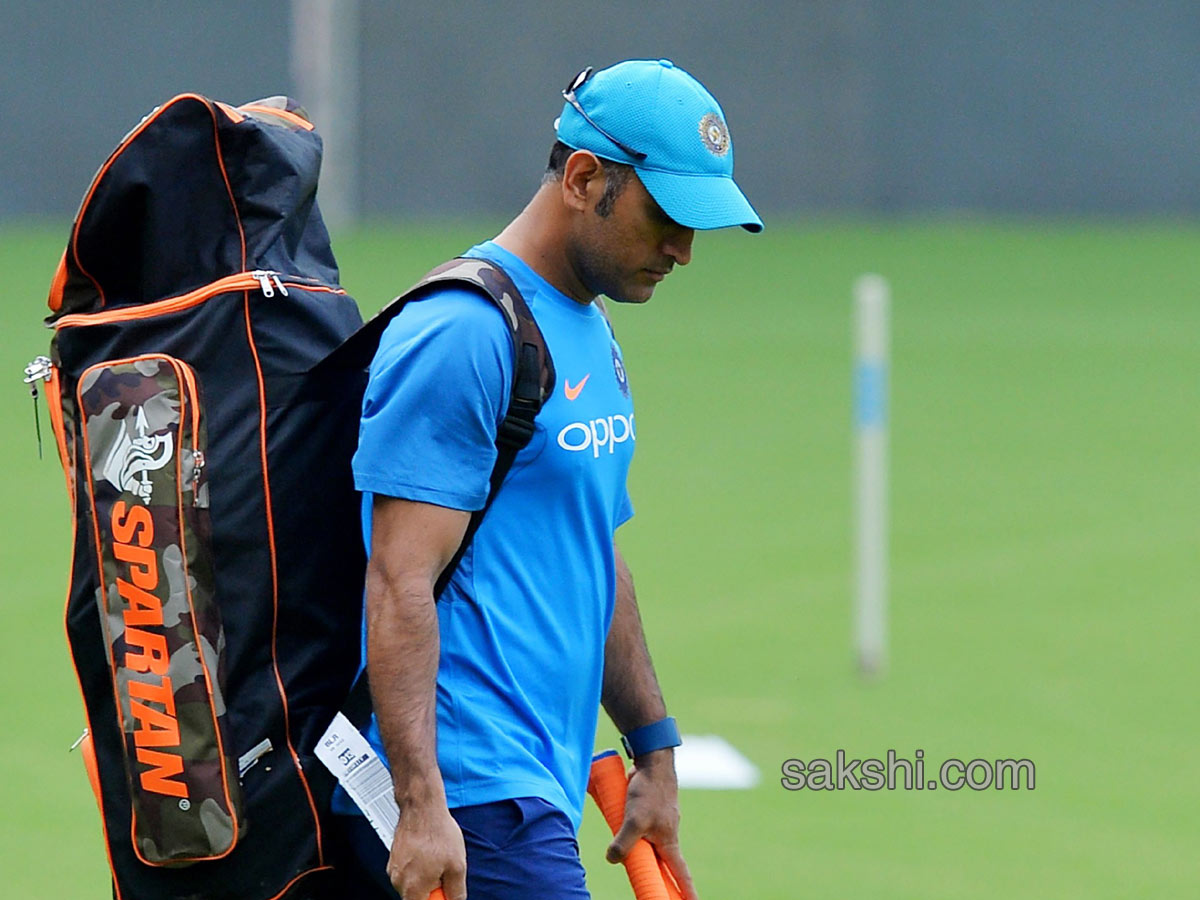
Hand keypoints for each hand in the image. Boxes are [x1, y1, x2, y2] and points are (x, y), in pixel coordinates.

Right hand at [386, 802, 466, 899]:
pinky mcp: (394, 859)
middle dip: (433, 889)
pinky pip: (408, 871)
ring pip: (413, 884)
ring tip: (437, 857)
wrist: (422, 807)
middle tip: (445, 873)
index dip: (438, 899)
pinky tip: (429, 851)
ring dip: (427, 877)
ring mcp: (394, 870)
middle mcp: (398, 882)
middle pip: (418, 898)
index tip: (445, 893)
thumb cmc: (438, 833)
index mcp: (413, 889)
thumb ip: (456, 892)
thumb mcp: (457, 866)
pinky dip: (419, 866)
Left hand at [606, 749, 698, 899]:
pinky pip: (637, 827)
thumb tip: (612, 860)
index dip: (687, 891)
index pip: (680, 873)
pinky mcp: (646, 811)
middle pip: (662, 863)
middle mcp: (665, 835)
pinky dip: (629, 829)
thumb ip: (623, 843)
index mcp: (669, 842)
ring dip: (638, 850)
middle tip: (656, 890)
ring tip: (625, 855)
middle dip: (660, 876)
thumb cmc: (649, 792)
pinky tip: (620, 823)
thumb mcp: (634, 821)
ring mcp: (657, 823)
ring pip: (646, 843)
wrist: (652, 762)